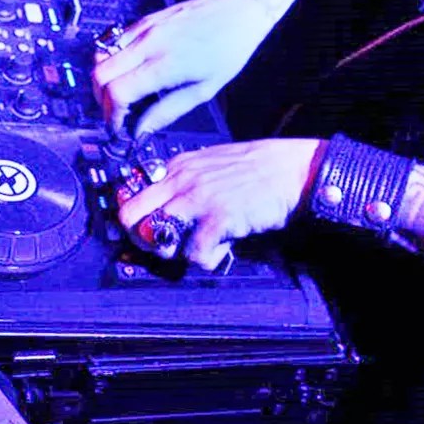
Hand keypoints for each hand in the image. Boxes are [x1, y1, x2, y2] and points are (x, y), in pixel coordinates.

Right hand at [91, 0, 273, 136]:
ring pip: (101, 55)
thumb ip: (168, 111)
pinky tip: (128, 71)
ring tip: (120, 94)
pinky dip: (113, 60)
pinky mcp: (147, 19)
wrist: (240, 9)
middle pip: (100, 74)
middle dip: (102, 100)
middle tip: (115, 113)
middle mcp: (150, 43)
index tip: (119, 126)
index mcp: (165, 64)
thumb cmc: (230, 48)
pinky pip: (115, 41)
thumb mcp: (205, 89)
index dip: (112, 114)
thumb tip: (143, 130)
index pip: (117, 92)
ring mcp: (145, 28)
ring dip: (104, 79)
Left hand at [115, 138, 321, 269]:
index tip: (147, 231)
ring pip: (156, 238)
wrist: (290, 170)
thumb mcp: (211, 164)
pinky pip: (193, 253)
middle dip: (142, 238)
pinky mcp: (218, 218)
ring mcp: (197, 199)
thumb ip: (185, 181)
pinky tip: (222, 249)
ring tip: (199, 247)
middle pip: (132, 216)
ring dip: (174, 251)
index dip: (135, 219)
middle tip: (166, 245)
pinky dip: (205, 260)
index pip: (132, 194)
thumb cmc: (256, 168)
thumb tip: (164, 205)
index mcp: (178, 166)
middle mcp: (181, 180)